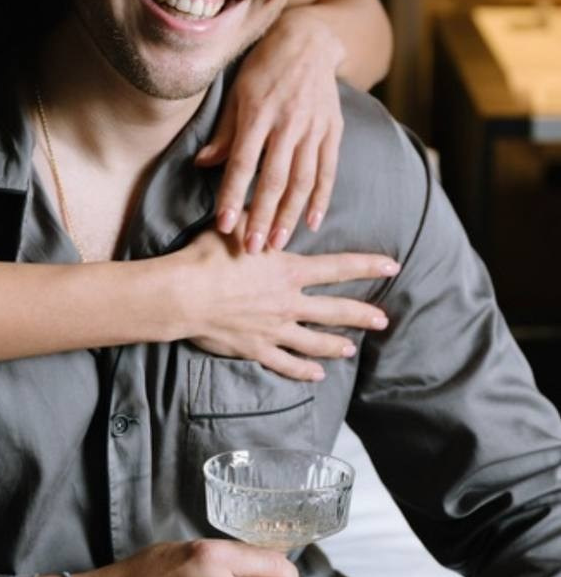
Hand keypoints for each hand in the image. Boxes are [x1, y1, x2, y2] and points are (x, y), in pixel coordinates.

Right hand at [177, 228, 395, 382]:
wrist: (184, 294)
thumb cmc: (207, 256)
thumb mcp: (235, 224)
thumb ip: (257, 216)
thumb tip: (265, 201)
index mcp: (288, 271)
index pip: (338, 267)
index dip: (368, 266)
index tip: (393, 266)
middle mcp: (288, 302)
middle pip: (334, 310)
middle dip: (362, 314)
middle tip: (383, 320)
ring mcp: (274, 329)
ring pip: (314, 340)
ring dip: (336, 344)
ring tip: (352, 348)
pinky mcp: (256, 349)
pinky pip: (286, 363)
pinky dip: (303, 371)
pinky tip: (317, 374)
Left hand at [196, 9, 345, 251]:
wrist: (308, 41)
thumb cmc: (263, 67)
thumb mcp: (236, 92)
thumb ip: (224, 131)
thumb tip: (203, 164)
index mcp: (258, 113)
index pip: (242, 162)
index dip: (233, 195)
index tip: (225, 225)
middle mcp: (288, 123)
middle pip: (274, 178)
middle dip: (262, 216)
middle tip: (252, 249)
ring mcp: (314, 128)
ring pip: (302, 180)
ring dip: (290, 216)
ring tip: (277, 243)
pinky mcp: (332, 130)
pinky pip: (328, 170)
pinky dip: (321, 198)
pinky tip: (312, 222)